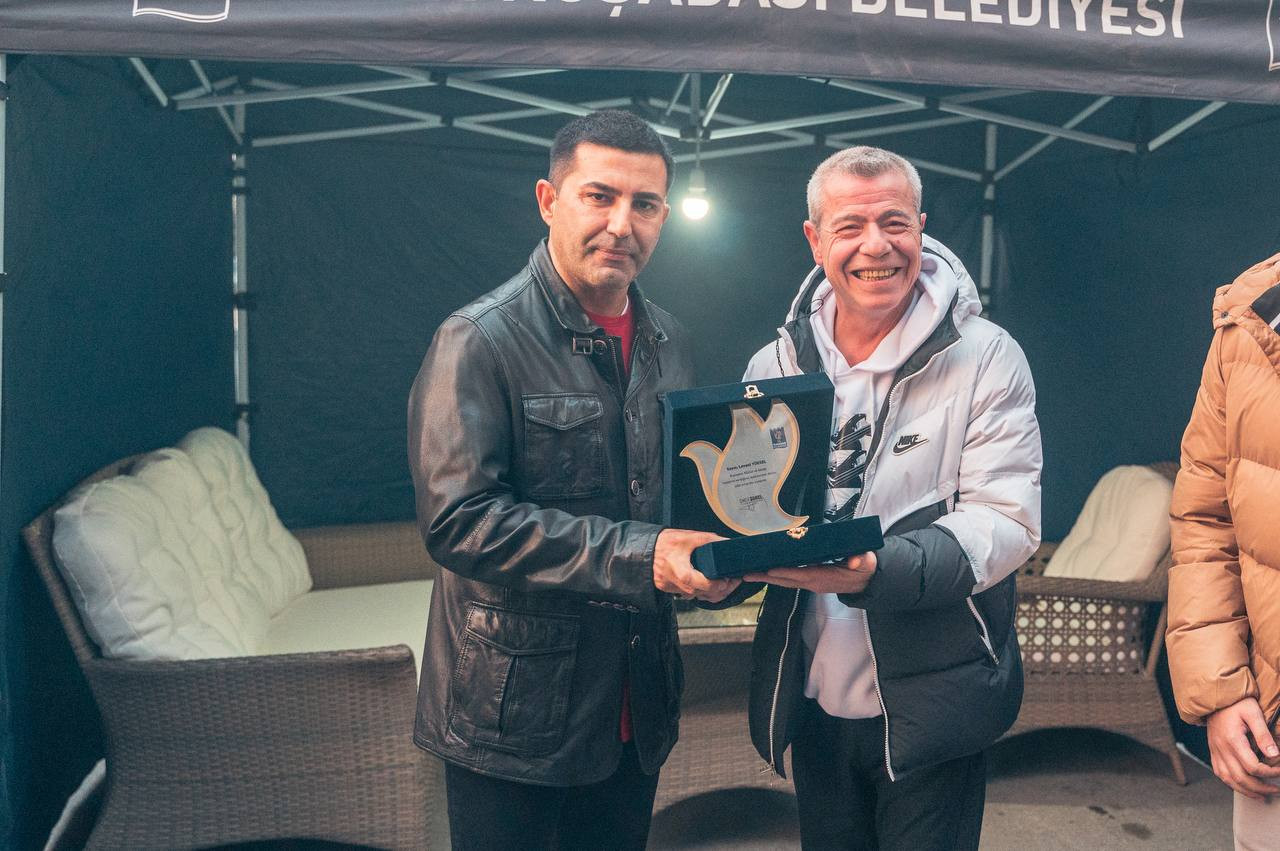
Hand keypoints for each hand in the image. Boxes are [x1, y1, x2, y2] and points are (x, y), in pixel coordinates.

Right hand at [653, 529, 738, 602]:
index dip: (723, 584)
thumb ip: (709, 540)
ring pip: (696, 597)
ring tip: (719, 581)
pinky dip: (697, 589)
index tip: (730, 578)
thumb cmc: (663, 543)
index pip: (709, 586)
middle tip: (730, 581)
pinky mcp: (668, 588)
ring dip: (709, 591)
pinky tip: (703, 581)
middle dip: (721, 590)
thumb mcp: (688, 537)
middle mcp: (678, 585)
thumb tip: (726, 543)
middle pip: (705, 595)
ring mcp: (672, 589)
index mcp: (684, 574)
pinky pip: (687, 594)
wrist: (642, 548)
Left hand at [742, 551, 876, 594]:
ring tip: (748, 574)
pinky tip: (765, 571)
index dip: (784, 572)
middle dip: (766, 577)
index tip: (768, 570)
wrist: (865, 582)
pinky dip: (776, 576)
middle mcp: (813, 583)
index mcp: (823, 577)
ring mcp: (810, 583)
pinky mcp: (810, 581)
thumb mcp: (866, 562)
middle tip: (746, 574)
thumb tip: (857, 560)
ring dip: (767, 578)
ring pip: (785, 581)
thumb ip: (862, 560)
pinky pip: (789, 579)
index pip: (800, 574)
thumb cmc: (863, 569)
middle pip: (785, 580)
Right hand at [1206, 697, 1279, 798]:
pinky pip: (1220, 774)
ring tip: (1262, 796)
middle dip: (1261, 788)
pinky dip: (1233, 784)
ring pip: (1229, 780)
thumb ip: (1263, 735)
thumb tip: (1275, 755)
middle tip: (1276, 790)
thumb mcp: (1254, 713)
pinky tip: (1243, 787)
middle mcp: (1221, 748)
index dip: (1269, 773)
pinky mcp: (1213, 752)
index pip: (1252, 766)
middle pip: (1241, 778)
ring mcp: (1215, 751)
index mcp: (1232, 740)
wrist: (1215, 698)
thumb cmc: (1236, 704)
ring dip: (1246, 791)